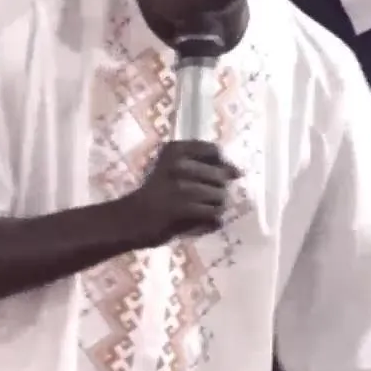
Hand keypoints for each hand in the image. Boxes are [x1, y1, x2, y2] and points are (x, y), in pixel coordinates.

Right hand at [117, 140, 240, 245]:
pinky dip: (212, 220)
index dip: (221, 166)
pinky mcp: (181, 207)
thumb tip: (238, 171)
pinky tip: (203, 221)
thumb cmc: (157, 193)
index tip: (213, 177)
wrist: (131, 218)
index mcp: (175, 149)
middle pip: (221, 175)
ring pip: (220, 195)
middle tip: (203, 200)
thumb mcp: (174, 168)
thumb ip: (204, 165)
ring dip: (217, 207)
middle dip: (218, 190)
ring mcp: (179, 186)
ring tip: (202, 211)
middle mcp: (177, 163)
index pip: (214, 151)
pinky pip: (213, 213)